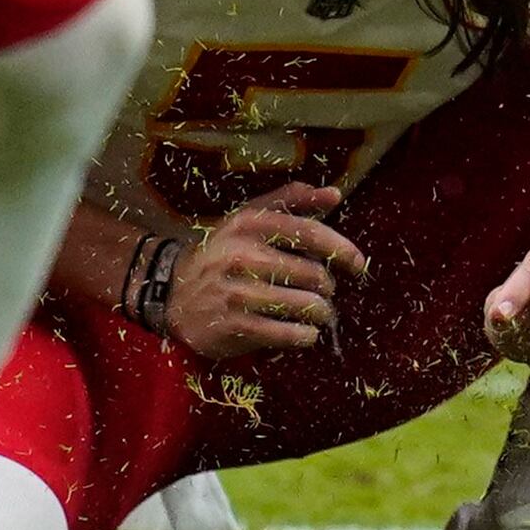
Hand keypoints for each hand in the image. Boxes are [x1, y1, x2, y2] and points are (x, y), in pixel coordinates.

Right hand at [165, 184, 364, 355]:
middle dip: (327, 287)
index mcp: (251, 224)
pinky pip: (291, 334)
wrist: (172, 293)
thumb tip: (334, 195)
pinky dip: (305, 335)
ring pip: (306, 306)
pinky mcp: (236, 327)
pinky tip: (302, 331)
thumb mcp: (249, 218)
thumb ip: (292, 201)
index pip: (310, 233)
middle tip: (322, 292)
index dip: (342, 249)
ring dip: (320, 312)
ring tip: (316, 312)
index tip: (358, 264)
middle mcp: (244, 256)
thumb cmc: (222, 252)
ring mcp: (239, 294)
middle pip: (314, 275)